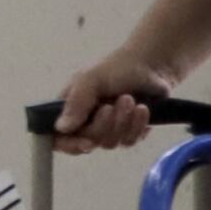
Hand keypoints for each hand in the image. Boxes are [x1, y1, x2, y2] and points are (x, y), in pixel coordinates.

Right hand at [51, 53, 174, 153]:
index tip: (86, 142)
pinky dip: (137, 126)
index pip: (59, 137)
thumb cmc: (117, 67)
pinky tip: (142, 109)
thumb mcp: (92, 79)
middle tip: (112, 105)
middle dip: (104, 126)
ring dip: (122, 123)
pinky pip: (129, 141)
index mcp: (71, 108)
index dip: (69, 145)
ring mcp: (108, 128)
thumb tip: (61, 128)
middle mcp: (86, 121)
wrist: (152, 64)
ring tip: (130, 99)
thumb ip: (76, 102)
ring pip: (110, 143)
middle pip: (88, 142)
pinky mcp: (128, 131)